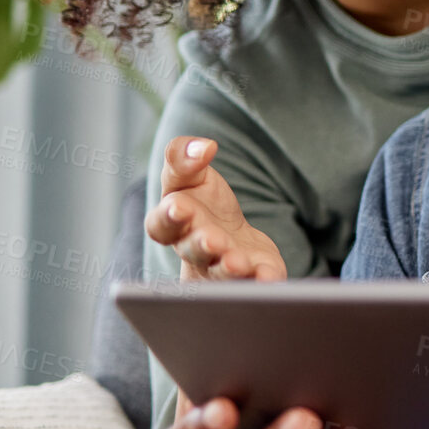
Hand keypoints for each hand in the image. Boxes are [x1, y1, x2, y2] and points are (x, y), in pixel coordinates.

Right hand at [146, 136, 286, 280]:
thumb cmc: (203, 205)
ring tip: (238, 263)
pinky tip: (268, 276)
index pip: (161, 224)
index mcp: (174, 224)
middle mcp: (195, 251)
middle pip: (194, 252)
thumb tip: (204, 146)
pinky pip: (256, 282)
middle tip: (212, 240)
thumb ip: (184, 157)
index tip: (178, 207)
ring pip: (222, 273)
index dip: (168, 217)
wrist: (234, 237)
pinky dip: (262, 279)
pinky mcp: (253, 276)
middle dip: (202, 246)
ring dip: (229, 269)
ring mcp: (223, 268)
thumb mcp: (190, 175)